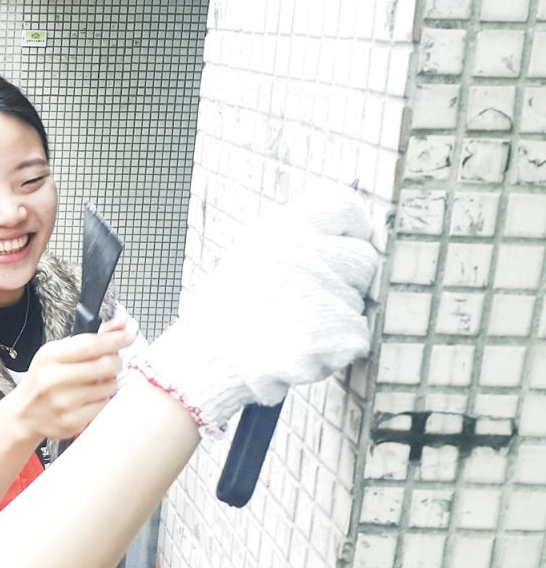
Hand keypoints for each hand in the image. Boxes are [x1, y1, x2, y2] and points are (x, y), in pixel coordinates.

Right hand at [1, 327, 131, 441]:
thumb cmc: (44, 380)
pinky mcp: (72, 422)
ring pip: (108, 386)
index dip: (114, 339)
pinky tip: (90, 398)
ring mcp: (63, 403)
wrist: (24, 415)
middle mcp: (53, 379)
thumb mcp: (57, 354)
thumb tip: (120, 326)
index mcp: (49, 357)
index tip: (128, 336)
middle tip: (113, 362)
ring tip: (96, 382)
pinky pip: (103, 405)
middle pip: (104, 365)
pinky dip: (103, 399)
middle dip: (115, 361)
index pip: (90, 345)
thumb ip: (88, 339)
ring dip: (109, 382)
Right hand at [137, 187, 377, 429]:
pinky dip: (335, 351)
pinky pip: (356, 339)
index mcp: (281, 230)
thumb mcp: (254, 254)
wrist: (204, 359)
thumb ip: (299, 240)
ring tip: (293, 330)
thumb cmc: (231, 309)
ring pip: (358, 305)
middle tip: (309, 304)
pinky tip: (300, 351)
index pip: (344, 208)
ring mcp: (314, 293)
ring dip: (336, 323)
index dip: (355, 231)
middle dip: (347, 284)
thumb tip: (349, 237)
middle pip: (363, 261)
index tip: (349, 248)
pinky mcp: (327, 334)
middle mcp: (300, 254)